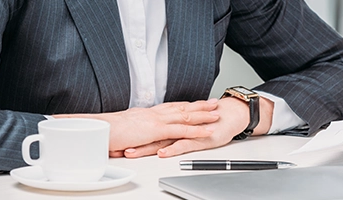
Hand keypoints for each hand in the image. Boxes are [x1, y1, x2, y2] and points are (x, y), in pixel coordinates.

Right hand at [54, 100, 219, 150]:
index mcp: (142, 114)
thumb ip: (128, 134)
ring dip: (202, 114)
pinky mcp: (155, 129)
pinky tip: (207, 130)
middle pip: (179, 107)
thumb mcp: (118, 131)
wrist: (93, 130)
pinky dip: (196, 130)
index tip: (194, 102)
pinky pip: (181, 130)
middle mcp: (151, 113)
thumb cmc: (100, 132)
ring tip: (217, 113)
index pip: (168, 107)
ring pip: (184, 115)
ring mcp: (154, 120)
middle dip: (198, 105)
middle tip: (213, 102)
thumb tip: (129, 141)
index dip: (182, 105)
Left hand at [120, 97, 274, 157]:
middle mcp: (174, 126)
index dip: (128, 135)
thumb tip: (148, 136)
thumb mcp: (181, 125)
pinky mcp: (198, 139)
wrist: (230, 113)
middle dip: (131, 141)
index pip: (144, 129)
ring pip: (162, 140)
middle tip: (114, 148)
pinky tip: (162, 153)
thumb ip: (166, 129)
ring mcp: (186, 132)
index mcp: (168, 122)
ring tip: (131, 153)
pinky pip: (183, 145)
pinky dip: (172, 149)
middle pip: (148, 135)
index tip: (111, 140)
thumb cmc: (208, 120)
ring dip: (146, 147)